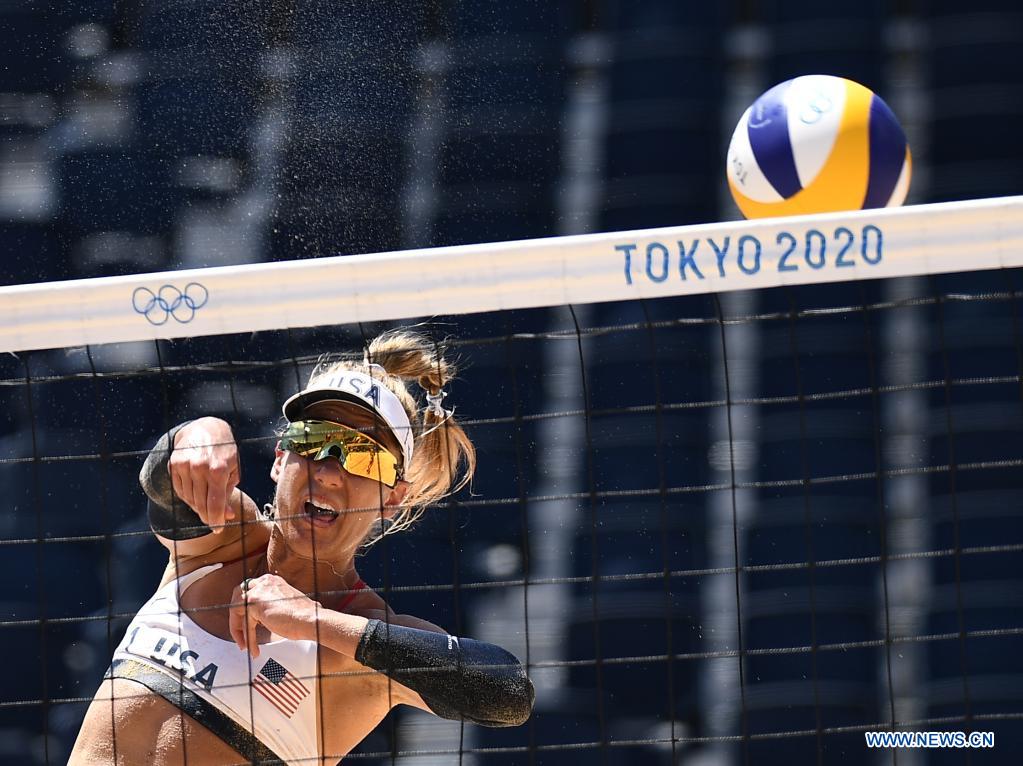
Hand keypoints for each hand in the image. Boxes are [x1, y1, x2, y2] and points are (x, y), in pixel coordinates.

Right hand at [169, 417, 239, 533]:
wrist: (205, 428)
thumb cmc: (224, 451)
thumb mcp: (233, 470)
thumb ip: (228, 493)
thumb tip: (227, 516)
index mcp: (218, 469)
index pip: (215, 503)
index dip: (216, 519)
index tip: (218, 529)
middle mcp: (199, 467)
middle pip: (200, 503)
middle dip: (207, 516)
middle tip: (212, 522)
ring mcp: (184, 465)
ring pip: (188, 499)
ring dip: (197, 507)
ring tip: (206, 506)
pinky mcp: (174, 464)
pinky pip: (179, 490)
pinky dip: (187, 497)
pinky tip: (195, 495)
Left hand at [229, 574, 317, 657]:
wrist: (310, 619)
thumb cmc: (304, 616)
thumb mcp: (284, 605)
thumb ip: (271, 605)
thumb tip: (262, 617)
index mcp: (271, 581)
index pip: (249, 590)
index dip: (245, 607)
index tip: (246, 621)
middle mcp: (264, 582)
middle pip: (238, 595)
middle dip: (236, 614)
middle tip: (238, 631)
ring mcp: (258, 591)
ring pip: (237, 610)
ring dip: (239, 630)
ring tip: (245, 645)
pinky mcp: (254, 603)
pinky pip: (244, 624)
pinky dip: (248, 638)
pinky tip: (253, 648)